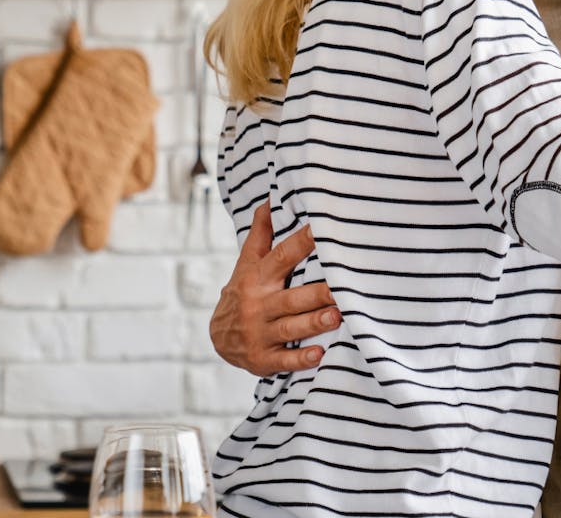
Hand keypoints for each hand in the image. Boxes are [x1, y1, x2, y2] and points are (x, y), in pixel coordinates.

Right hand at [208, 203, 338, 375]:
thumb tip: (269, 199)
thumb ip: (261, 234)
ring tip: (337, 317)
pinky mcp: (263, 359)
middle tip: (342, 289)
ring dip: (314, 323)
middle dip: (316, 294)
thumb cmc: (243, 293)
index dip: (301, 243)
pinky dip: (300, 359)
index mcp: (258, 279)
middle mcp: (258, 305)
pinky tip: (319, 355)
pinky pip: (284, 360)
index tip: (321, 230)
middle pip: (291, 298)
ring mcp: (260, 333)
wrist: (218, 338)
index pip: (281, 257)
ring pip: (290, 328)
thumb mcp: (247, 264)